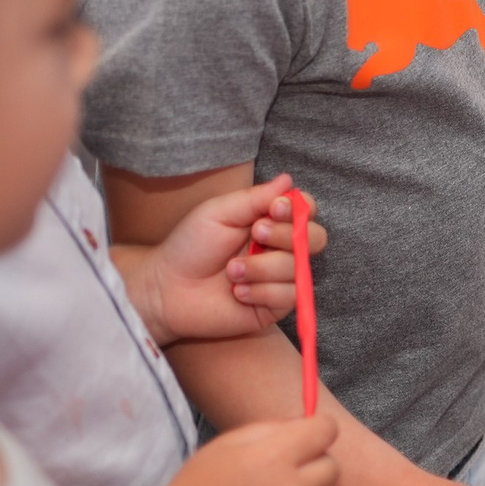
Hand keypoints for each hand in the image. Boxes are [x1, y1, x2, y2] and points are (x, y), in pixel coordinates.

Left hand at [120, 174, 328, 346]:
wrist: (167, 289)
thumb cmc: (190, 246)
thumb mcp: (219, 213)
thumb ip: (255, 197)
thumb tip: (288, 179)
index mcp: (270, 222)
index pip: (307, 211)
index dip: (300, 209)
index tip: (274, 209)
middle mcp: (281, 249)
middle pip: (316, 238)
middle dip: (285, 236)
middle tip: (255, 235)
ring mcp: (280, 279)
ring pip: (299, 269)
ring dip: (262, 268)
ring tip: (231, 272)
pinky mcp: (275, 306)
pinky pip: (289, 296)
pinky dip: (261, 292)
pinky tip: (238, 293)